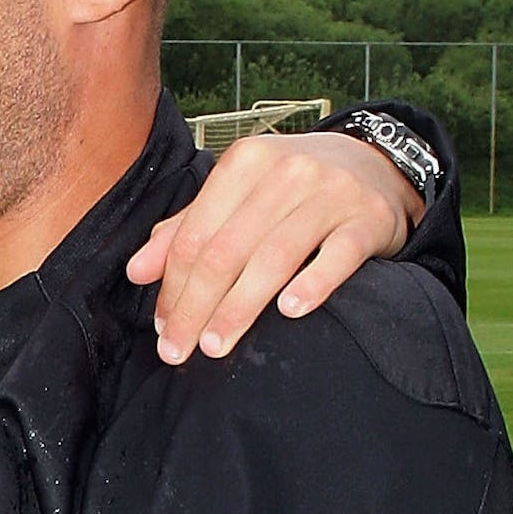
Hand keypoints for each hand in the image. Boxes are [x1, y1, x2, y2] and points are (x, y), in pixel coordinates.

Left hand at [127, 130, 418, 364]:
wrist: (376, 163)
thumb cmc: (292, 186)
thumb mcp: (237, 193)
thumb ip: (186, 228)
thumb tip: (136, 271)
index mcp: (244, 163)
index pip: (195, 235)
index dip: (172, 286)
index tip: (163, 327)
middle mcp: (286, 172)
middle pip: (226, 251)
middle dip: (195, 307)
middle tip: (179, 350)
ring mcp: (331, 194)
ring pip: (274, 257)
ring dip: (240, 308)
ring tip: (215, 346)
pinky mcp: (369, 219)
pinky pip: (338, 256)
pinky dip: (313, 284)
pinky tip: (290, 313)